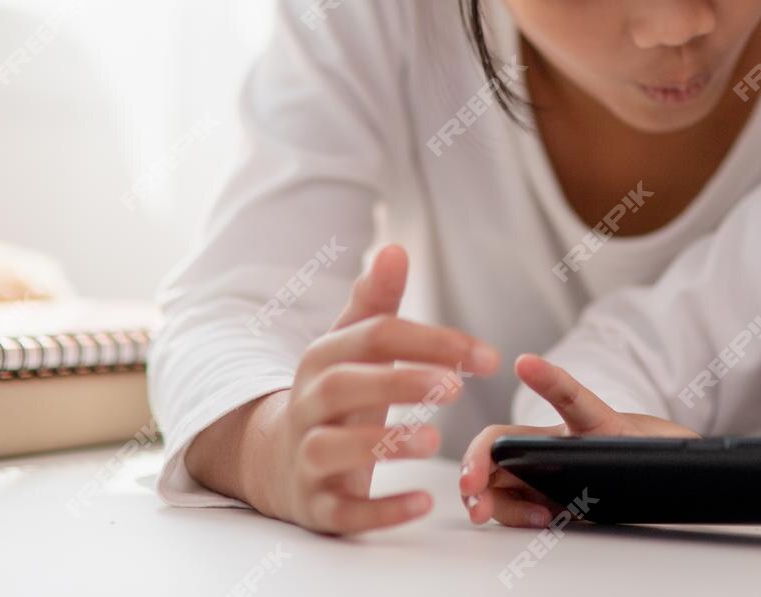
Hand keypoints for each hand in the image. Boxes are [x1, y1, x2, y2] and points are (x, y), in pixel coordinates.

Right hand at [242, 243, 499, 534]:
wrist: (275, 462)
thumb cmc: (335, 398)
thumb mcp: (351, 350)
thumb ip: (375, 304)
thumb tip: (394, 249)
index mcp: (324, 360)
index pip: (373, 337)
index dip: (430, 341)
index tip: (485, 357)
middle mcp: (307, 405)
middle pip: (343, 386)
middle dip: (398, 382)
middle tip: (454, 388)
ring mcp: (305, 457)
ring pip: (331, 448)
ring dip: (383, 444)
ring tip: (435, 442)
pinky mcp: (314, 505)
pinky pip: (341, 512)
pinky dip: (379, 510)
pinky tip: (423, 502)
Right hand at [457, 353, 694, 527]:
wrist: (662, 467)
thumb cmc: (660, 452)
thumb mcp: (672, 451)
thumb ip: (679, 451)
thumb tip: (705, 457)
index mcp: (596, 423)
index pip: (573, 397)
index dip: (551, 379)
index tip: (526, 363)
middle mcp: (562, 443)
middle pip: (504, 442)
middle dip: (477, 461)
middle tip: (473, 488)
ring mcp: (548, 468)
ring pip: (500, 476)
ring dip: (488, 496)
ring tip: (493, 513)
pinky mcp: (547, 494)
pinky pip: (515, 502)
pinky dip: (507, 513)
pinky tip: (516, 518)